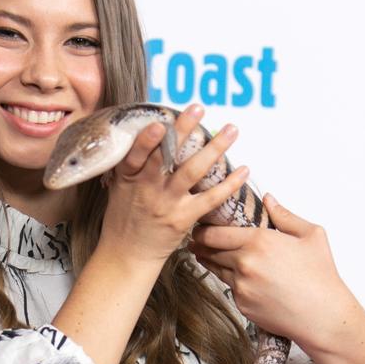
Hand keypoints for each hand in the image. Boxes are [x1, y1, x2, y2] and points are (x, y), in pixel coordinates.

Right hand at [98, 105, 249, 264]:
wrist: (127, 255)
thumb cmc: (124, 218)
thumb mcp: (120, 187)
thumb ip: (135, 164)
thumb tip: (151, 131)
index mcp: (129, 178)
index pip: (136, 155)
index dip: (147, 140)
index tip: (159, 123)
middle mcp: (148, 189)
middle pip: (167, 156)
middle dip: (183, 130)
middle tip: (198, 108)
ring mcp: (167, 204)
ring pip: (192, 172)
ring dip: (214, 149)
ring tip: (231, 129)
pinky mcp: (184, 219)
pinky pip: (210, 199)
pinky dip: (229, 184)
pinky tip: (244, 170)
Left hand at [188, 194, 357, 350]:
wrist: (322, 316)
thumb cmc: (320, 276)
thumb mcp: (310, 235)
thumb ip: (284, 215)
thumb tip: (268, 199)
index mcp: (259, 241)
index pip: (214, 233)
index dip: (203, 229)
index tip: (201, 227)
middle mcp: (245, 263)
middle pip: (208, 250)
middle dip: (201, 244)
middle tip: (198, 239)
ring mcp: (241, 286)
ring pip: (215, 269)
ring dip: (210, 260)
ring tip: (205, 254)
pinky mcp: (241, 304)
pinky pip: (229, 287)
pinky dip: (230, 280)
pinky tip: (237, 276)